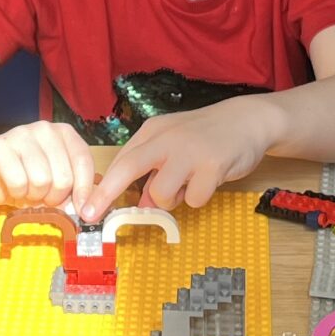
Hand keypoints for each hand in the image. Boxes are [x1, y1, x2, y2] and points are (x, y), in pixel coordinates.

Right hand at [0, 122, 96, 209]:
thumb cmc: (24, 176)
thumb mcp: (55, 182)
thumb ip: (72, 191)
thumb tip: (85, 211)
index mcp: (64, 133)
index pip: (83, 162)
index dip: (84, 192)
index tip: (83, 212)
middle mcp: (45, 129)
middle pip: (63, 178)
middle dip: (53, 197)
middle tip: (42, 197)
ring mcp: (21, 134)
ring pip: (41, 181)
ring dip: (33, 196)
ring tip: (26, 190)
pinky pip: (18, 182)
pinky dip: (16, 193)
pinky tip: (11, 187)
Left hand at [85, 104, 269, 217]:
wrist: (248, 120)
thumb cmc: (206, 136)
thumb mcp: (174, 145)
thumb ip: (154, 171)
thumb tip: (140, 204)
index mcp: (153, 132)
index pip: (120, 160)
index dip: (102, 187)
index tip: (86, 208)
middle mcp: (167, 138)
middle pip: (129, 166)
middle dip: (107, 193)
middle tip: (93, 215)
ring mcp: (190, 150)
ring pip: (162, 192)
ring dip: (171, 199)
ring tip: (188, 184)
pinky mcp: (212, 164)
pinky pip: (194, 199)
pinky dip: (198, 198)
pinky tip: (208, 180)